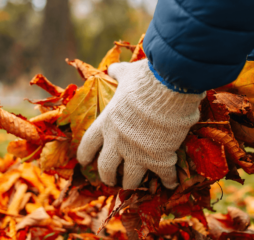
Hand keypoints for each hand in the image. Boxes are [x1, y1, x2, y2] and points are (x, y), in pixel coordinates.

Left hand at [77, 59, 204, 188]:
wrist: (169, 88)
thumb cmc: (145, 80)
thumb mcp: (127, 74)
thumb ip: (118, 73)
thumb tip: (112, 67)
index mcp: (107, 123)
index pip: (88, 144)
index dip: (85, 155)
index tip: (84, 162)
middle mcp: (118, 142)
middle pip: (106, 168)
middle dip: (107, 177)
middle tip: (112, 180)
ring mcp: (138, 153)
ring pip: (130, 179)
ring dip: (131, 184)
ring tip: (133, 186)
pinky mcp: (159, 159)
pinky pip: (163, 177)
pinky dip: (167, 182)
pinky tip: (169, 185)